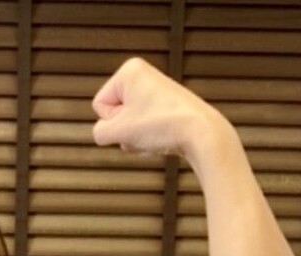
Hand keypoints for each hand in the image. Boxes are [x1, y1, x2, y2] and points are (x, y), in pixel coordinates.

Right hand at [91, 56, 219, 160]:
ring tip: (154, 135)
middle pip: (115, 114)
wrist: (200, 133)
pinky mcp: (165, 107)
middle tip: (143, 130)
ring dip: (136, 137)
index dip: (111, 122)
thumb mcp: (119, 131)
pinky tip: (161, 139)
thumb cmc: (164, 125)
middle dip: (125, 130)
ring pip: (130, 124)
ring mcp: (155, 91)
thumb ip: (100, 132)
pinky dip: (148, 137)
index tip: (131, 122)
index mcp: (129, 71)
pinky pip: (144, 127)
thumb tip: (103, 133)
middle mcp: (142, 76)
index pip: (100, 105)